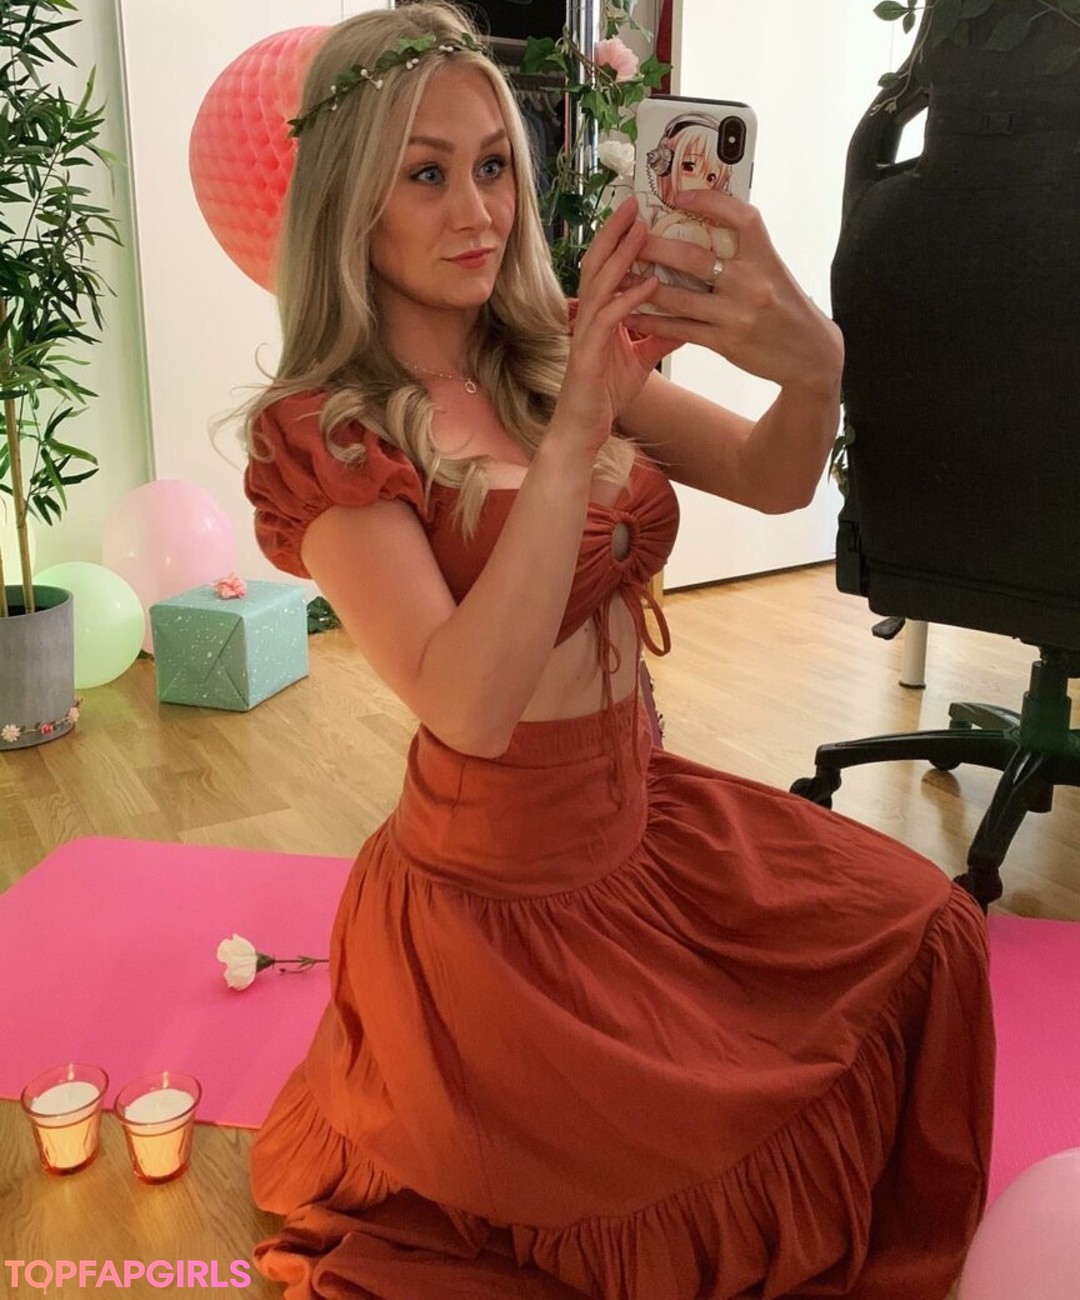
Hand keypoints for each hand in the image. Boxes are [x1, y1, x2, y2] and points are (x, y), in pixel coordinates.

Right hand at [554, 196, 682, 454]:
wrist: (584, 428)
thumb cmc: (606, 393)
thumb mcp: (642, 359)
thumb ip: (661, 336)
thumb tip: (689, 319)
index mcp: (598, 314)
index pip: (607, 267)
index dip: (619, 239)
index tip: (639, 213)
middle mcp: (588, 316)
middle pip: (598, 264)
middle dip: (615, 232)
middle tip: (635, 203)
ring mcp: (585, 333)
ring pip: (600, 284)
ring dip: (621, 256)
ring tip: (641, 231)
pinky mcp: (588, 353)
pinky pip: (608, 319)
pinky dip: (628, 299)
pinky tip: (647, 285)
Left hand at [626, 191, 843, 398]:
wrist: (810, 355)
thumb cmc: (787, 307)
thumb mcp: (773, 271)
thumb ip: (744, 252)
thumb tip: (707, 224)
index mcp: (766, 256)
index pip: (739, 217)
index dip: (708, 200)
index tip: (678, 193)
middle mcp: (751, 282)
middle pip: (694, 258)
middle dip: (656, 247)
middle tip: (631, 239)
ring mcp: (736, 314)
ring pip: (679, 296)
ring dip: (644, 286)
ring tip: (619, 277)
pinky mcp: (725, 342)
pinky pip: (680, 329)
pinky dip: (653, 321)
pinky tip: (632, 315)